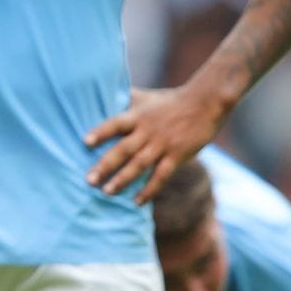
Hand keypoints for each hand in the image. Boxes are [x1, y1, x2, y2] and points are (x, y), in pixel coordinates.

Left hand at [85, 85, 227, 203]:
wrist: (205, 102)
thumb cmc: (172, 100)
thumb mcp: (146, 97)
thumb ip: (127, 99)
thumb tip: (105, 89)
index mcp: (137, 115)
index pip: (114, 124)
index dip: (100, 132)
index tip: (84, 142)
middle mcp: (147, 131)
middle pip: (123, 149)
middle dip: (105, 165)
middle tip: (89, 180)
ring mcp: (162, 144)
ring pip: (139, 165)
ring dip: (123, 179)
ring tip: (107, 192)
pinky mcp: (177, 155)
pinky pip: (161, 176)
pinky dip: (149, 189)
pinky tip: (137, 201)